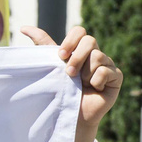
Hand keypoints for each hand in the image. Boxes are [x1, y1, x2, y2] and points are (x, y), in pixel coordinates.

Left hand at [21, 26, 122, 141]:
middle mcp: (95, 54)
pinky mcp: (117, 76)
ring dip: (84, 73)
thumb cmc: (60, 90)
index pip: (79, 31)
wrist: (70, 114)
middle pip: (90, 40)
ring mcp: (107, 64)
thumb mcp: (51, 65)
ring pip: (98, 56)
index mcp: (79, 49)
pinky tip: (94, 89)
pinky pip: (106, 71)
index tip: (60, 55)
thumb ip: (42, 45)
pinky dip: (96, 81)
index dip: (71, 40)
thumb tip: (24, 27)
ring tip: (81, 85)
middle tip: (69, 74)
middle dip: (76, 58)